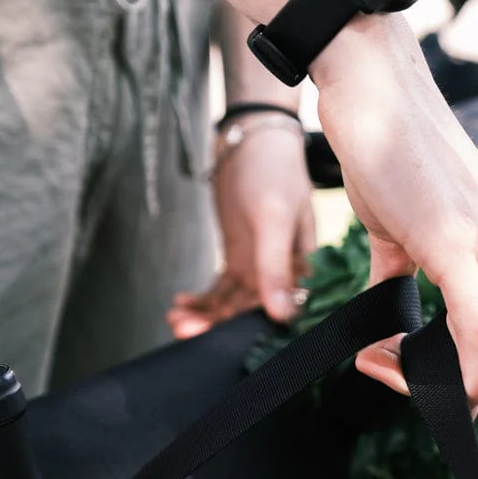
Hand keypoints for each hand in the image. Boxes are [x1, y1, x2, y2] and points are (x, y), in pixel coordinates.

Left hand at [167, 120, 315, 337]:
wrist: (253, 137)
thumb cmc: (274, 171)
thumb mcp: (273, 217)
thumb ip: (274, 267)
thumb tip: (281, 315)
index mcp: (301, 269)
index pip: (276, 313)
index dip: (246, 331)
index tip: (214, 341)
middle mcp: (281, 273)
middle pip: (249, 313)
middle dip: (217, 324)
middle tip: (184, 330)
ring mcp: (258, 266)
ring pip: (231, 304)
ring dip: (205, 314)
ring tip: (176, 317)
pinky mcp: (239, 258)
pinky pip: (221, 289)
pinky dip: (202, 299)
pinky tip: (181, 303)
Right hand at [313, 16, 477, 414]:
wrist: (370, 83)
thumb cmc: (383, 148)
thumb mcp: (392, 229)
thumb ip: (397, 279)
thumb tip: (382, 326)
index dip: (450, 361)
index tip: (404, 371)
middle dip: (434, 370)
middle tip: (382, 367)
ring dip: (427, 369)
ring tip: (378, 362)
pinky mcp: (461, 242)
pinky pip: (475, 327)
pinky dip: (466, 370)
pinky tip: (441, 391)